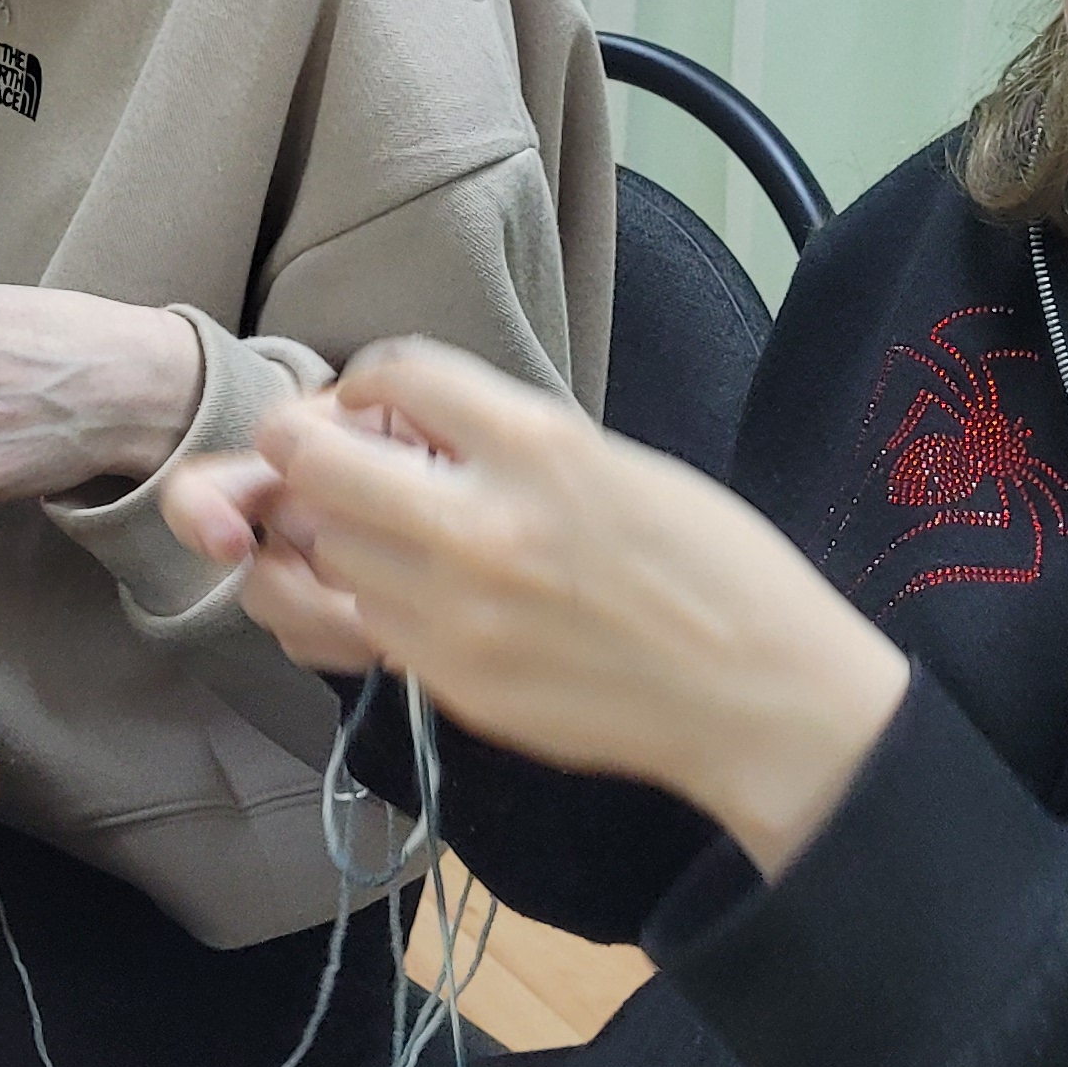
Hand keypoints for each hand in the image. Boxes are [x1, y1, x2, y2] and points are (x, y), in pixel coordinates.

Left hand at [161, 340, 910, 877]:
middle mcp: (481, 524)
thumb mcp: (614, 461)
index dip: (367, 377)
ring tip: (389, 532)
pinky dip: (378, 599)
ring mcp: (457, 614)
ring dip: (342, 529)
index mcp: (538, 444)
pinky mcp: (452, 683)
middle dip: (308, 449)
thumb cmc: (712, 567)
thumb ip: (507, 438)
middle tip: (327, 456)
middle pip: (317, 463)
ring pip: (328, 549)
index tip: (372, 396)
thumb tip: (410, 424)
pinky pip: (368, 621)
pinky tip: (428, 596)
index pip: (394, 371)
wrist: (759, 695)